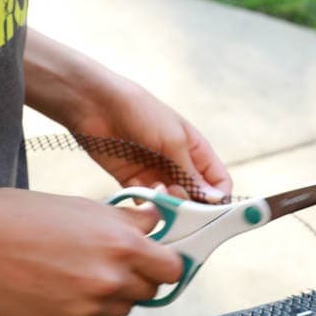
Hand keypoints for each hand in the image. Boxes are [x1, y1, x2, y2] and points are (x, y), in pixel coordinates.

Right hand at [0, 187, 184, 315]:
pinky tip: (50, 285)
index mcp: (120, 243)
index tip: (159, 258)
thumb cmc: (17, 215)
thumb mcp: (80, 206)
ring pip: (119, 308)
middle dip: (138, 278)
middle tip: (112, 262)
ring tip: (72, 270)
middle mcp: (109, 280)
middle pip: (149, 292)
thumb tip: (156, 223)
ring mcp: (87, 308)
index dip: (167, 262)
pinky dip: (78, 307)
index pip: (172, 267)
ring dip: (108, 294)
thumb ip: (125, 220)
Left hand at [25, 32, 232, 200]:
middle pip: (194, 196)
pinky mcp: (133, 180)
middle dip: (191, 203)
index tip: (211, 210)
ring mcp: (155, 172)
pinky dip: (146, 201)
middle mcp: (177, 163)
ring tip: (158, 190)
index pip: (217, 181)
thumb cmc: (141, 112)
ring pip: (171, 201)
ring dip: (167, 202)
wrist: (97, 105)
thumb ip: (192, 173)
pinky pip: (147, 200)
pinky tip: (140, 189)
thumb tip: (214, 199)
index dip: (217, 197)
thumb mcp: (173, 141)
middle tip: (180, 201)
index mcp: (194, 149)